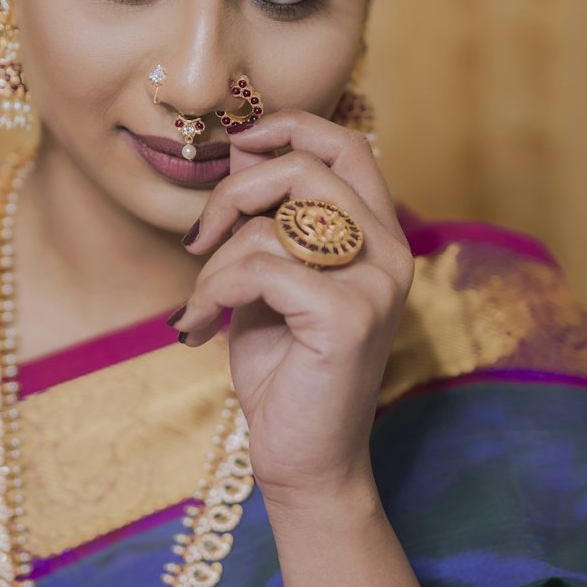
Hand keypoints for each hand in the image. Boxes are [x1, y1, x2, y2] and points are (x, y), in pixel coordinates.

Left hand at [175, 113, 412, 509]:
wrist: (303, 458)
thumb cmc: (282, 369)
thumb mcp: (269, 279)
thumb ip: (267, 221)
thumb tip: (240, 153)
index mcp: (378, 236)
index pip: (347, 145)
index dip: (289, 127)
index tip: (236, 147)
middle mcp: (389, 253)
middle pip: (305, 167)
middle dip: (233, 191)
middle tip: (198, 238)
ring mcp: (376, 284)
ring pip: (271, 224)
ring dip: (214, 262)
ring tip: (200, 303)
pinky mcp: (348, 317)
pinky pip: (258, 269)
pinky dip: (212, 293)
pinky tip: (196, 328)